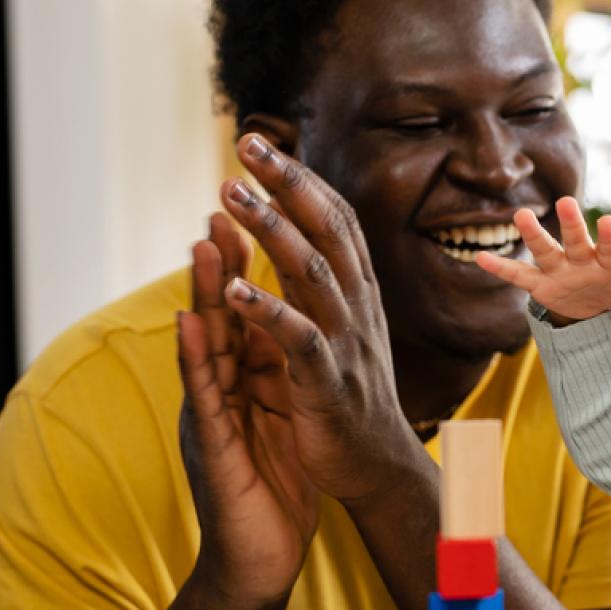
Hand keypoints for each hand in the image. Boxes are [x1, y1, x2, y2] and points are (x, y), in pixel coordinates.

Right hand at [175, 213, 319, 608]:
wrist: (259, 562)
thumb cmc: (273, 493)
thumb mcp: (281, 423)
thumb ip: (278, 380)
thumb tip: (290, 336)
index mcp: (244, 383)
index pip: (245, 313)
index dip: (250, 266)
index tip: (259, 212)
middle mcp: (221, 392)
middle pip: (220, 316)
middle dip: (222, 260)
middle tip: (224, 199)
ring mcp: (212, 416)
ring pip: (204, 346)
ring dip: (200, 294)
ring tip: (200, 241)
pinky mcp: (212, 448)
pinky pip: (203, 398)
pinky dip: (196, 359)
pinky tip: (190, 324)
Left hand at [215, 134, 428, 506]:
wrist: (380, 467)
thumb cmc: (352, 397)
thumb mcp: (346, 328)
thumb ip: (325, 282)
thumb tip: (300, 232)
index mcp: (359, 293)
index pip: (335, 219)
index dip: (300, 178)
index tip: (262, 143)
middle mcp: (358, 308)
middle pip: (326, 230)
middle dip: (287, 184)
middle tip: (247, 144)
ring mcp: (347, 343)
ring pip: (312, 273)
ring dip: (271, 230)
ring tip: (231, 194)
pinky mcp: (328, 382)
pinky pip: (299, 338)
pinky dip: (267, 310)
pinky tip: (232, 287)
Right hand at [472, 197, 610, 326]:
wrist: (594, 298)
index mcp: (609, 261)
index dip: (610, 238)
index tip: (607, 221)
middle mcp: (582, 259)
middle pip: (576, 241)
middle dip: (571, 225)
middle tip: (564, 202)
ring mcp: (559, 269)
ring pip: (545, 250)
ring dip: (533, 235)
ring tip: (519, 216)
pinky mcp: (540, 284)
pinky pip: (518, 275)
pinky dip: (500, 268)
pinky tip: (479, 258)